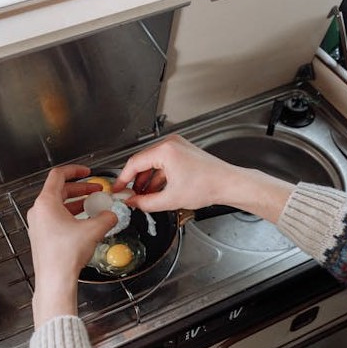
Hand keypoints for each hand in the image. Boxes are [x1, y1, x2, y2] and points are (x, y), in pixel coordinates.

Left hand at [27, 165, 116, 325]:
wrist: (55, 280)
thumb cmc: (65, 255)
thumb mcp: (93, 230)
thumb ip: (106, 217)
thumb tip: (111, 215)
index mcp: (46, 203)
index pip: (58, 176)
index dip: (75, 171)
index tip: (86, 172)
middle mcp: (38, 212)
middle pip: (59, 191)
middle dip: (80, 189)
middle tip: (95, 190)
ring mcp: (38, 225)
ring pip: (58, 206)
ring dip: (76, 203)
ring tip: (93, 206)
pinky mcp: (42, 238)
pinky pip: (56, 219)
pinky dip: (70, 216)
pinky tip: (84, 224)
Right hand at [115, 135, 294, 221]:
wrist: (228, 184)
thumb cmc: (207, 186)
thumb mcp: (170, 199)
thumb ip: (145, 203)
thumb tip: (132, 203)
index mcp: (165, 150)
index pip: (134, 163)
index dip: (123, 178)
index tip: (117, 189)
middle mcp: (170, 144)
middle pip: (143, 162)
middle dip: (136, 181)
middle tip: (129, 195)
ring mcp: (178, 147)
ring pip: (154, 164)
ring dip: (147, 181)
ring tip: (143, 197)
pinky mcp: (184, 152)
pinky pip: (164, 164)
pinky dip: (159, 177)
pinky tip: (156, 191)